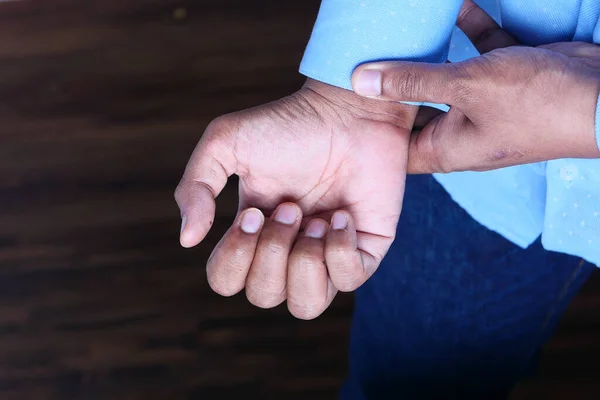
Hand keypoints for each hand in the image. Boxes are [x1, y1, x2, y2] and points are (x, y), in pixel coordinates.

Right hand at [175, 79, 415, 318]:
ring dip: (304, 262)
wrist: (347, 109)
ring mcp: (326, 254)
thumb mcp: (225, 144)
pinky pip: (349, 282)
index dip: (234, 257)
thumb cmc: (288, 124)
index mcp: (252, 234)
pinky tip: (342, 215)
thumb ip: (194, 188)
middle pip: (263, 297)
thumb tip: (187, 241)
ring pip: (306, 306)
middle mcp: (287, 252)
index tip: (252, 211)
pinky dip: (340, 250)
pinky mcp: (365, 250)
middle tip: (290, 206)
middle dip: (272, 252)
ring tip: (316, 220)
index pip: (226, 280)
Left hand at [352, 0, 599, 172]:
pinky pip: (480, 55)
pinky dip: (472, 31)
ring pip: (448, 77)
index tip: (350, 102)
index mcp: (445, 147)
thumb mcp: (465, 87)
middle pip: (417, 107)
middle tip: (372, 56)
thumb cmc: (535, 105)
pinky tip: (458, 6)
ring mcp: (485, 106)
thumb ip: (412, 81)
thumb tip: (362, 82)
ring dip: (433, 52)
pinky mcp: (507, 81)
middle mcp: (462, 131)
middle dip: (397, 81)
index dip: (372, 127)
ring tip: (407, 29)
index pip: (395, 145)